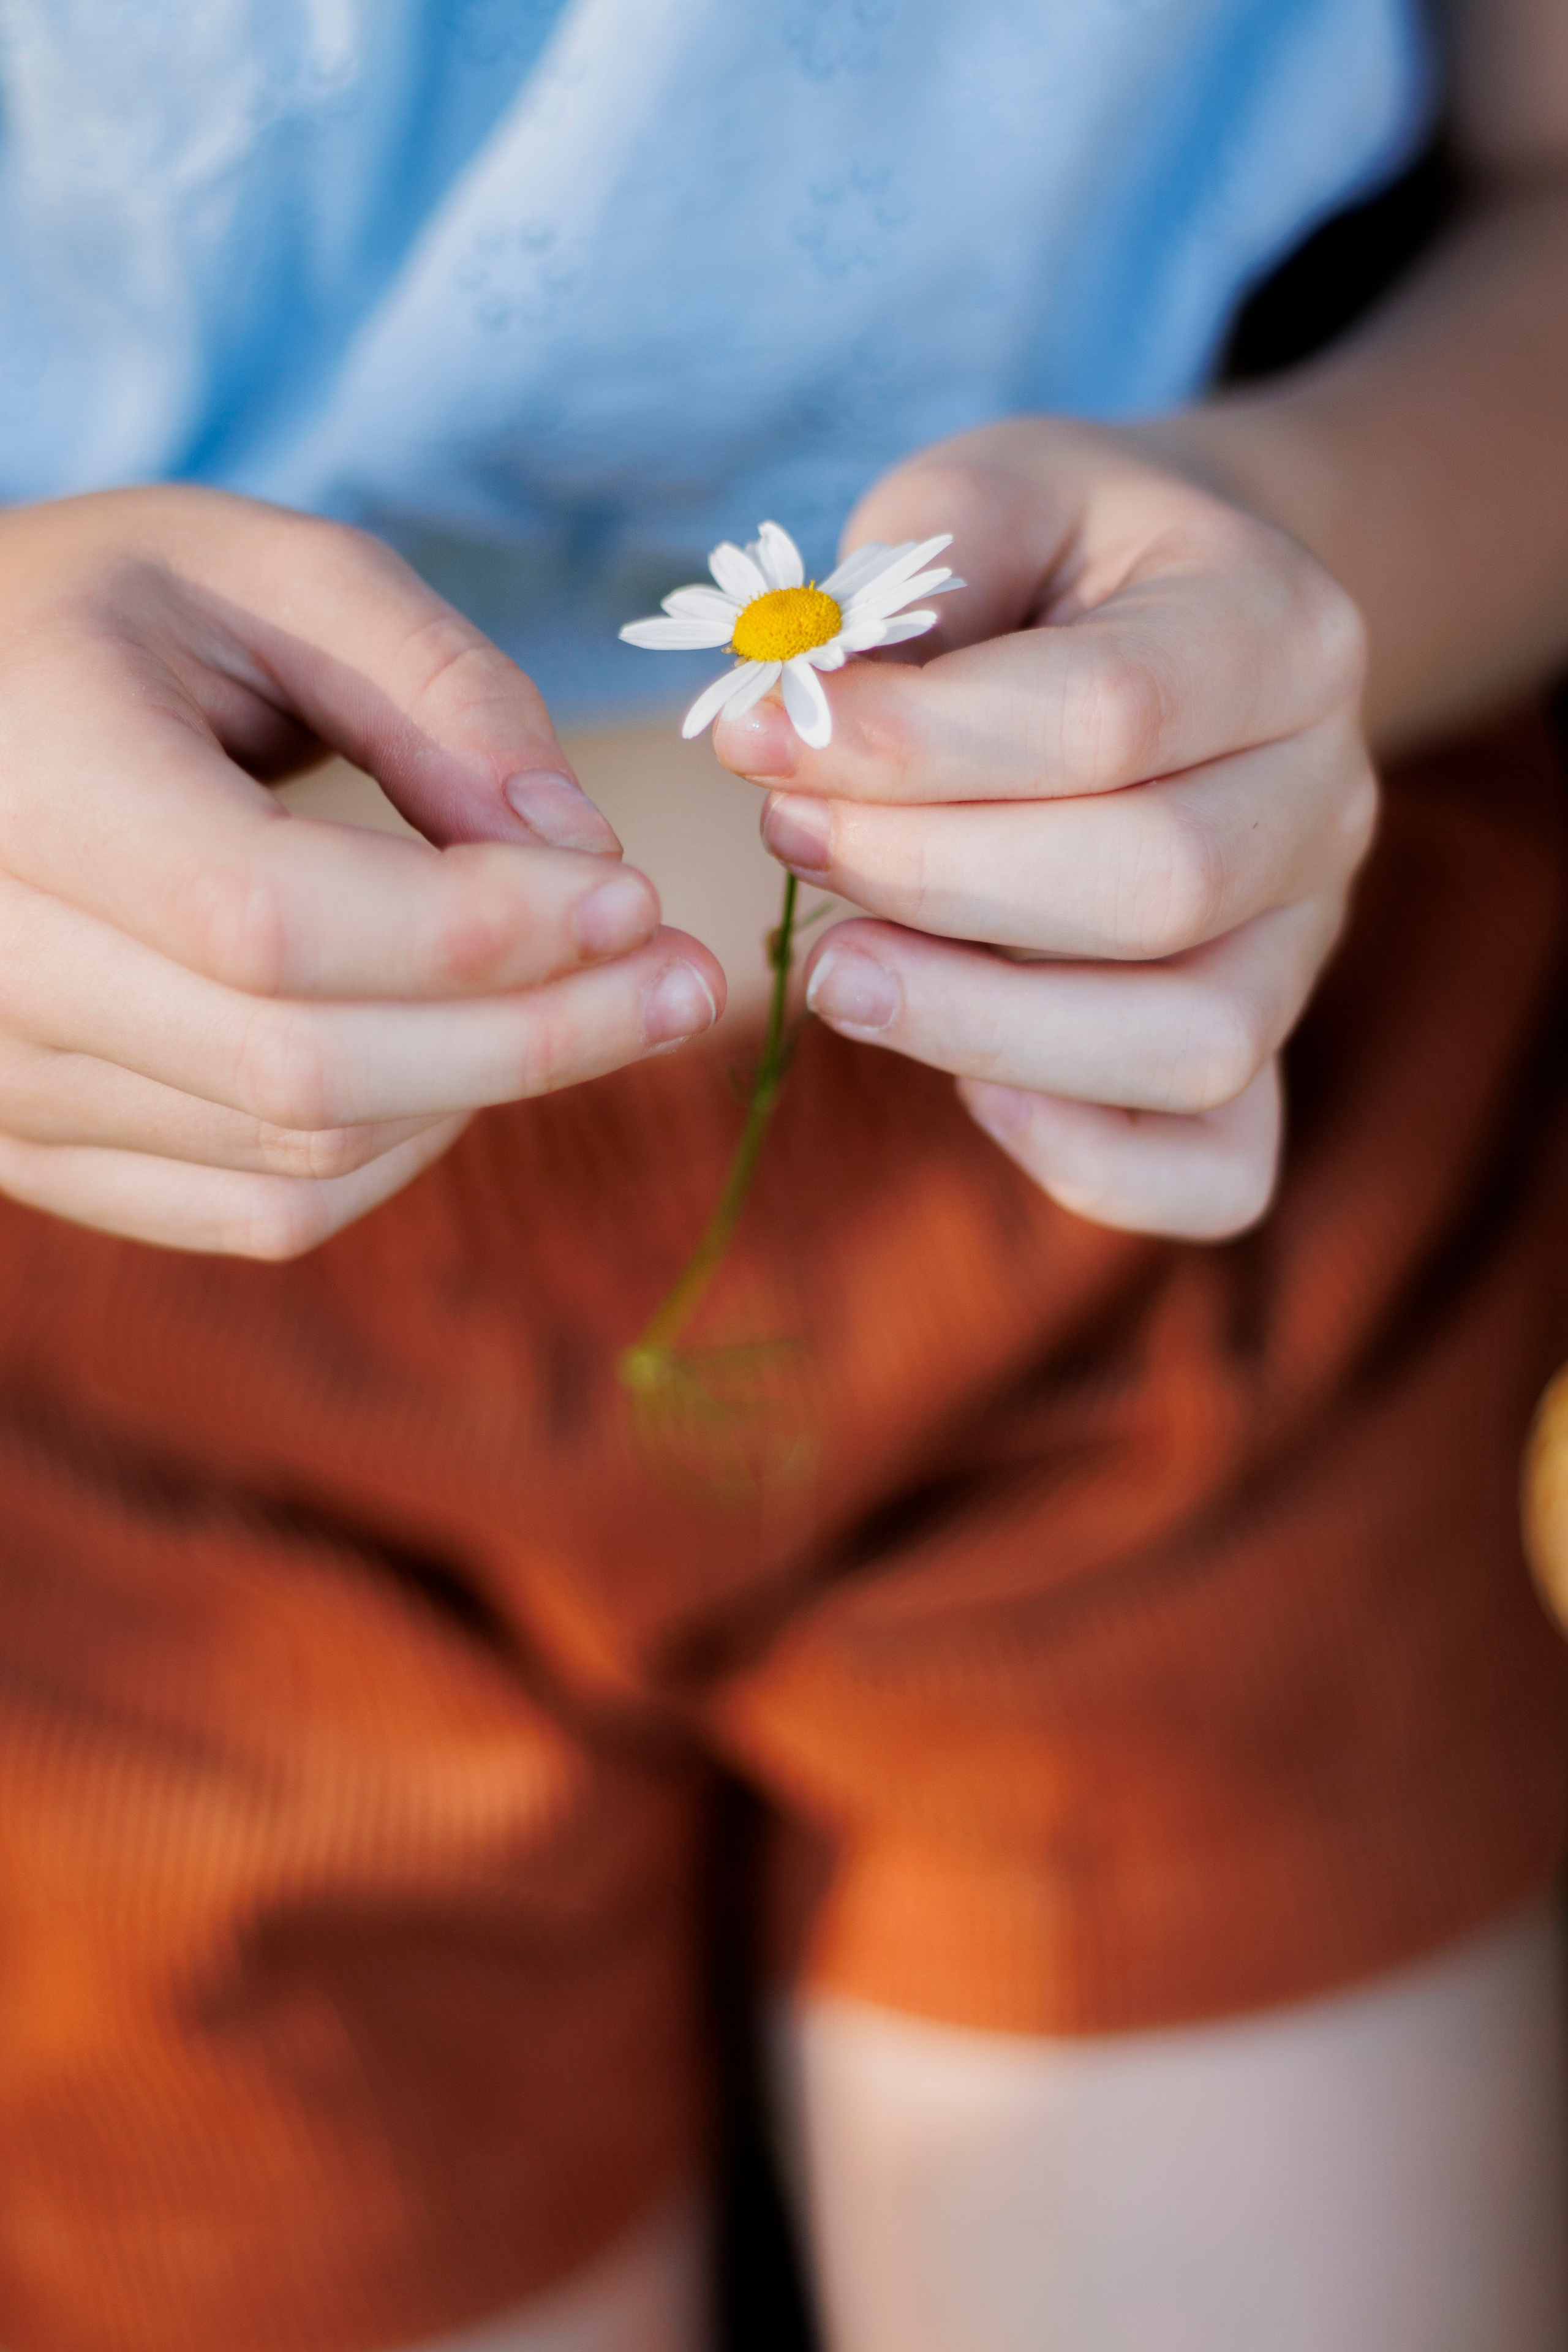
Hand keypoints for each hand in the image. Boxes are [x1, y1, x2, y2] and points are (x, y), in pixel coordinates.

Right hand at [0, 488, 722, 1254]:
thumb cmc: (121, 614)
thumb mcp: (276, 572)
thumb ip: (439, 688)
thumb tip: (575, 857)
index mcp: (24, 774)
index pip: (273, 917)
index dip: (480, 930)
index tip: (636, 894)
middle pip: (302, 1066)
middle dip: (534, 1034)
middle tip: (686, 982)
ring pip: (299, 1154)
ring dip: (485, 1092)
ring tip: (596, 1001)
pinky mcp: (39, 1150)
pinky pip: (261, 1209)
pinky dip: (402, 1153)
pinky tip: (470, 1061)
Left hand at [714, 420, 1373, 1238]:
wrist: (1170, 614)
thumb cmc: (1055, 559)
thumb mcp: (984, 496)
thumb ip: (904, 578)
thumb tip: (795, 711)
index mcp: (1279, 629)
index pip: (1107, 717)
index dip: (914, 747)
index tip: (759, 738)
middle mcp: (1325, 796)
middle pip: (1153, 887)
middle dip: (931, 880)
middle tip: (788, 835)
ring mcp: (1306, 938)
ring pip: (1193, 1044)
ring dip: (985, 1029)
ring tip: (832, 974)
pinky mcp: (1262, 1041)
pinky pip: (1219, 1167)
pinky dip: (1097, 1163)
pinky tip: (970, 1099)